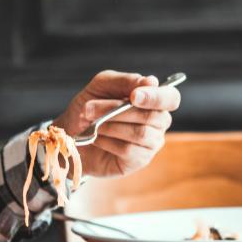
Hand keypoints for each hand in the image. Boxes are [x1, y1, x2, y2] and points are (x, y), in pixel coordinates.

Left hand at [53, 70, 179, 177]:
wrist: (70, 133)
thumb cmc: (90, 106)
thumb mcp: (102, 85)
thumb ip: (125, 81)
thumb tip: (151, 82)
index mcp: (153, 100)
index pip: (171, 98)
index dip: (156, 97)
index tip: (133, 96)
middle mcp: (158, 121)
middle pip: (152, 116)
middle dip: (116, 110)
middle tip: (89, 108)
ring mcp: (151, 143)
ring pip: (140, 133)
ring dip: (110, 125)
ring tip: (92, 123)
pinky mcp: (139, 160)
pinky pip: (129, 150)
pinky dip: (108, 142)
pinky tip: (97, 138)